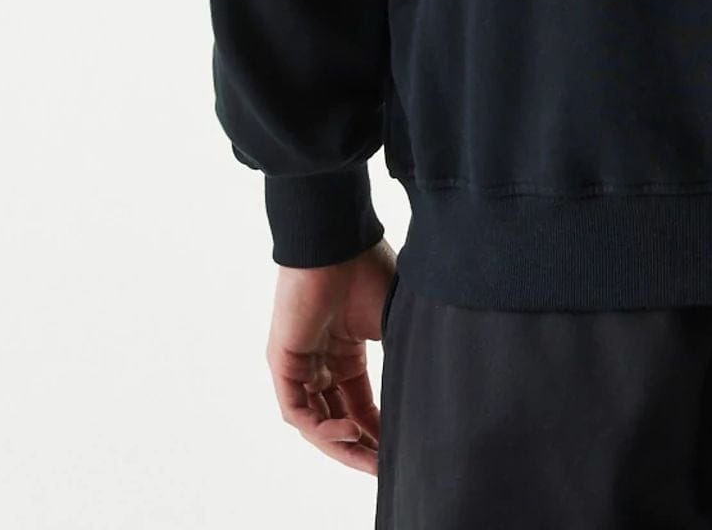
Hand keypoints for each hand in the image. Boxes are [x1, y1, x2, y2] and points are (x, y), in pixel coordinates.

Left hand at [266, 239, 398, 475]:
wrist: (338, 242)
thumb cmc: (368, 270)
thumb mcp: (391, 322)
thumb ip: (401, 355)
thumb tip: (428, 386)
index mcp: (346, 351)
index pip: (360, 403)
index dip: (378, 429)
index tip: (400, 450)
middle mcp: (321, 362)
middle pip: (339, 418)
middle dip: (361, 446)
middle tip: (383, 468)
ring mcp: (300, 364)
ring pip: (317, 421)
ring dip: (342, 444)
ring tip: (370, 459)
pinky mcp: (283, 363)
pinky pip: (298, 410)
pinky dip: (321, 427)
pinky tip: (348, 431)